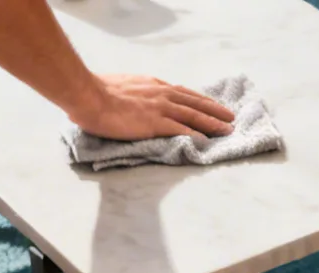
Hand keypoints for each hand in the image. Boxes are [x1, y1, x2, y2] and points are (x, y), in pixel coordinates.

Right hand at [70, 74, 234, 140]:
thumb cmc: (96, 92)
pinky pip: (181, 130)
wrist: (88, 95)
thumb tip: (131, 98)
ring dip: (213, 123)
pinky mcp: (155, 123)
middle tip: (230, 116)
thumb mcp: (120, 86)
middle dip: (214, 110)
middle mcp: (160, 94)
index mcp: (152, 85)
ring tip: (227, 129)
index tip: (210, 104)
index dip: (198, 99)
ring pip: (193, 115)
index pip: (181, 92)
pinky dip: (197, 135)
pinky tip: (208, 141)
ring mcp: (159, 108)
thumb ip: (133, 93)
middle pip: (194, 102)